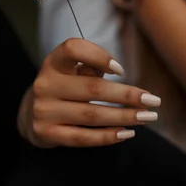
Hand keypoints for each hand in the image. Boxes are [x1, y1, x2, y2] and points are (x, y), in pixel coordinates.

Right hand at [17, 38, 160, 147]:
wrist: (32, 113)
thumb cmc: (65, 86)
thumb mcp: (72, 71)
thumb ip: (91, 66)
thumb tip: (116, 72)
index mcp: (53, 62)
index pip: (72, 48)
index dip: (99, 55)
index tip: (122, 70)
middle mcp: (45, 84)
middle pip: (93, 88)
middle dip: (128, 95)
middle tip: (154, 101)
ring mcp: (43, 110)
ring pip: (92, 115)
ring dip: (124, 117)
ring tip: (147, 117)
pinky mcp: (46, 133)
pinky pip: (82, 137)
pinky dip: (107, 136)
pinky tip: (127, 133)